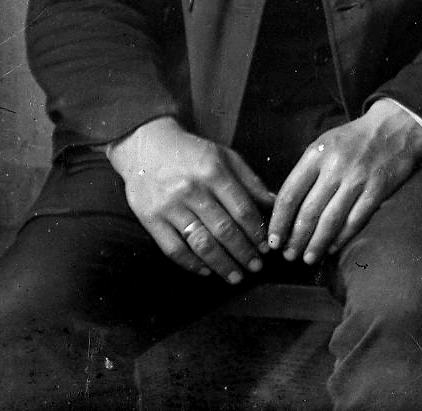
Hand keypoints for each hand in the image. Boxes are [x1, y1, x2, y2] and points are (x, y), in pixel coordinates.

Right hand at [107, 116, 272, 282]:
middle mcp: (192, 190)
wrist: (146, 145)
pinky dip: (191, 264)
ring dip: (221, 263)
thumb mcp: (225, 157)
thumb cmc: (192, 153)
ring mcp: (169, 207)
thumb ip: (250, 181)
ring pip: (200, 242)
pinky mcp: (150, 219)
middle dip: (243, 252)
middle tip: (256, 267)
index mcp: (214, 172)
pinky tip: (205, 271)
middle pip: (224, 229)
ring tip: (235, 276)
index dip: (256, 232)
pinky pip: (173, 249)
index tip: (267, 247)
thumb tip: (275, 204)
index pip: (242, 209)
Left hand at [266, 97, 421, 264]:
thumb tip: (286, 209)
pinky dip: (342, 237)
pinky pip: (355, 220)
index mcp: (316, 154)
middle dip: (296, 239)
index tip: (273, 240)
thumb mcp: (323, 145)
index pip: (289, 195)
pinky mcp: (377, 189)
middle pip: (308, 212)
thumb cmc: (354, 139)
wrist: (395, 126)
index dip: (278, 222)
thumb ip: (306, 172)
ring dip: (316, 244)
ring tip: (307, 258)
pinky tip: (333, 248)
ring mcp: (357, 179)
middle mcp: (335, 167)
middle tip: (289, 255)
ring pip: (330, 220)